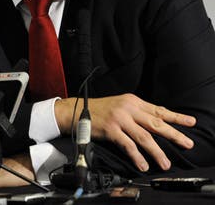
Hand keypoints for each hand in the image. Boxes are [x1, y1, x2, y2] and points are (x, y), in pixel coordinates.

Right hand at [55, 93, 195, 171]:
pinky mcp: (111, 129)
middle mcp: (128, 108)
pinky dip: (137, 156)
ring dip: (157, 152)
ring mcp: (120, 119)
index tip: (191, 122)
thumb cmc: (98, 110)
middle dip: (174, 134)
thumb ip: (136, 112)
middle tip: (187, 143)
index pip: (158, 110)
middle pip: (156, 123)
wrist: (75, 111)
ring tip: (165, 163)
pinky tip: (142, 164)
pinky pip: (128, 145)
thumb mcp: (119, 105)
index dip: (176, 117)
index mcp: (133, 101)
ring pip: (144, 137)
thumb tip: (156, 123)